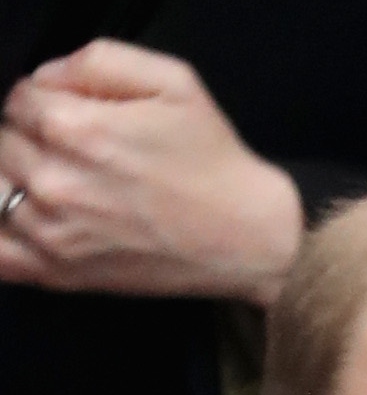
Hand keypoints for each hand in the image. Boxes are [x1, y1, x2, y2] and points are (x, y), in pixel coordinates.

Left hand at [0, 40, 301, 302]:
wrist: (251, 240)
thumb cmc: (215, 162)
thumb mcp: (175, 83)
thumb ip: (98, 61)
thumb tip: (47, 77)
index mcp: (74, 129)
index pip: (17, 98)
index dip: (46, 101)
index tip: (79, 117)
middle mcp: (52, 180)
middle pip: (0, 141)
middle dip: (30, 140)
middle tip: (79, 155)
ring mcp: (48, 232)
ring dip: (18, 182)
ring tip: (66, 189)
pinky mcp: (55, 272)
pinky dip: (3, 234)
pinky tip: (28, 223)